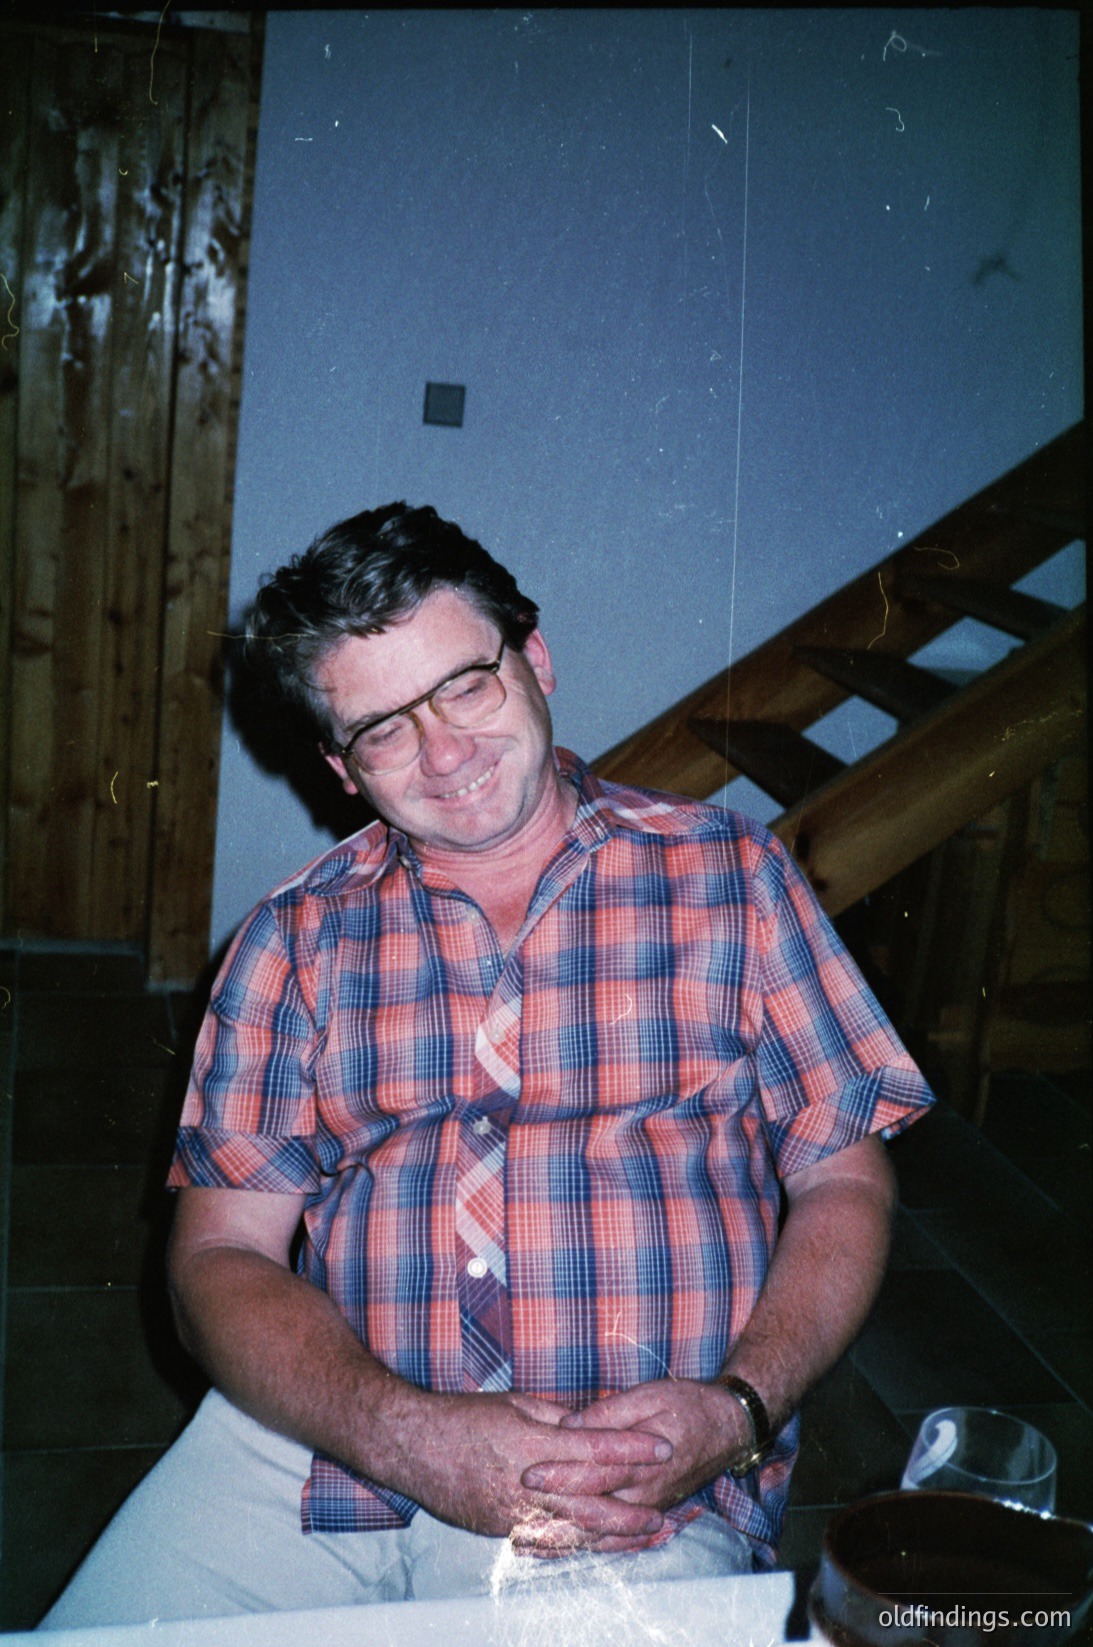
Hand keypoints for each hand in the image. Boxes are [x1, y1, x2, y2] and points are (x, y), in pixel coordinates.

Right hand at [376, 1386, 672, 1551]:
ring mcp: (514, 1515)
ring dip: (615, 1539)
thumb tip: (593, 1424)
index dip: (633, 1447)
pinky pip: (549, 1545)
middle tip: (666, 1513)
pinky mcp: (502, 1531)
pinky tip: (601, 1550)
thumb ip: (558, 1417)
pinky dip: (580, 1549)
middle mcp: (528, 1485)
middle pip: (594, 1503)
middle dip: (634, 1510)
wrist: (412, 1446)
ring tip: (646, 1538)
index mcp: (534, 1444)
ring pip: (576, 1533)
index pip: (596, 1447)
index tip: (663, 1445)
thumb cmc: (463, 1417)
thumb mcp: (516, 1403)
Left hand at [519, 1378, 747, 1549]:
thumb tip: (570, 1423)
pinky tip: (562, 1548)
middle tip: (514, 1513)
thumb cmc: (687, 1404)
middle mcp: (644, 1492)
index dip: (560, 1474)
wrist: (727, 1428)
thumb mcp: (649, 1395)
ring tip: (525, 1541)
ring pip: (600, 1531)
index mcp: (642, 1460)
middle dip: (551, 1512)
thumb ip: (609, 1413)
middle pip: (591, 1508)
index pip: (593, 1472)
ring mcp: (648, 1506)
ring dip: (563, 1538)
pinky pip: (615, 1537)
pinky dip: (586, 1546)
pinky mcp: (648, 1511)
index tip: (527, 1473)